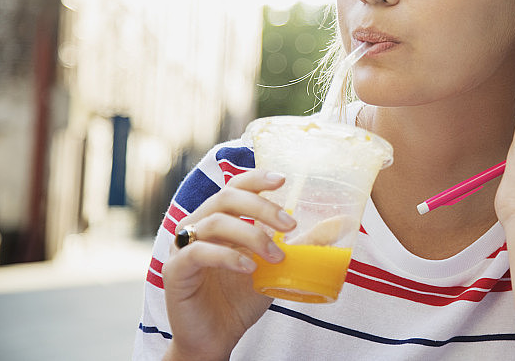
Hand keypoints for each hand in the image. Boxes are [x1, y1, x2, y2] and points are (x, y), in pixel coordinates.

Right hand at [162, 169, 295, 360]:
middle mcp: (198, 225)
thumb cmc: (242, 298)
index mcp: (220, 218)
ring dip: (251, 235)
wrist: (216, 337)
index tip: (284, 180)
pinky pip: (199, 253)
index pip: (236, 186)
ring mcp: (183, 246)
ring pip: (215, 222)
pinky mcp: (175, 270)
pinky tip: (249, 268)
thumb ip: (301, 244)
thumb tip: (339, 224)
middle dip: (262, 207)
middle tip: (290, 225)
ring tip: (276, 256)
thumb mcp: (277, 267)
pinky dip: (228, 256)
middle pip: (227, 197)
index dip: (257, 178)